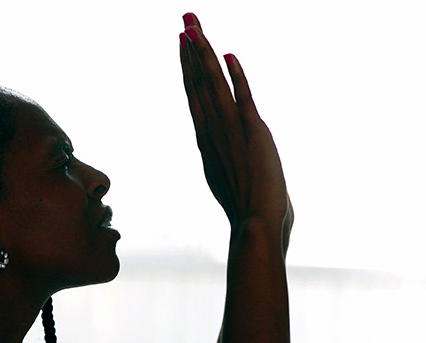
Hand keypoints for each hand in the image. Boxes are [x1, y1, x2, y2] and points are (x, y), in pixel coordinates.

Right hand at [179, 13, 288, 231]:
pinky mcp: (253, 132)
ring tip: (195, 26)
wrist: (255, 226)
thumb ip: (232, 163)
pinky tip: (228, 55)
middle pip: (198, 82)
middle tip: (185, 20)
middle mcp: (213, 131)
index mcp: (208, 140)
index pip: (195, 95)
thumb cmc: (250, 212)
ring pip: (212, 84)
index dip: (188, 67)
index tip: (183, 43)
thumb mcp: (234, 180)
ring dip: (204, 53)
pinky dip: (236, 75)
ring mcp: (231, 131)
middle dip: (191, 49)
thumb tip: (235, 160)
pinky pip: (242, 96)